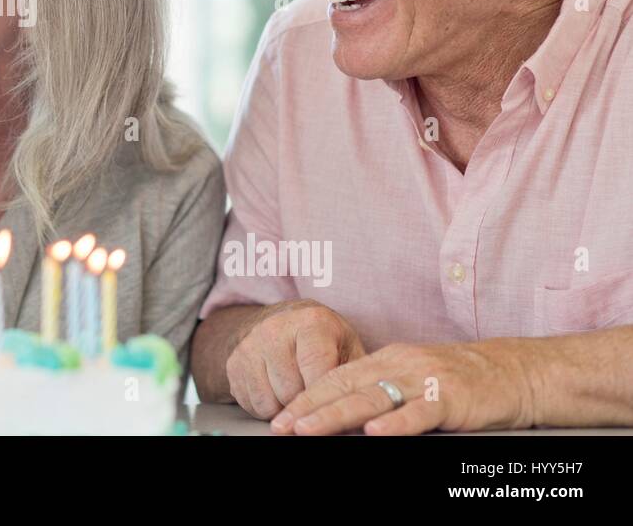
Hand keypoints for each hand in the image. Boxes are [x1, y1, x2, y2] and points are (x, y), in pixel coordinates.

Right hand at [226, 299, 365, 418]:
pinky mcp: (233, 363)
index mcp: (310, 322)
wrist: (282, 322)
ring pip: (270, 402)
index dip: (325, 395)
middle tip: (314, 396)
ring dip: (285, 407)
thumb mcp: (347, 348)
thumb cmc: (322, 340)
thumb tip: (360, 412)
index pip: (316, 366)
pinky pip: (251, 403)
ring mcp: (249, 346)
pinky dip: (267, 407)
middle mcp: (274, 329)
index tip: (332, 412)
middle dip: (306, 402)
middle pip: (292, 391)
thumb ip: (354, 377)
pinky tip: (277, 391)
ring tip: (295, 391)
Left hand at [270, 339, 536, 435]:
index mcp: (384, 360)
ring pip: (372, 398)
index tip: (280, 417)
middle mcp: (398, 365)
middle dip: (309, 408)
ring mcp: (423, 379)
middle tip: (281, 426)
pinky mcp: (450, 397)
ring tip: (308, 429)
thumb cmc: (457, 381)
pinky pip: (419, 412)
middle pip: (345, 387)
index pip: (335, 378)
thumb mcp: (410, 379)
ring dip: (336, 415)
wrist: (512, 372)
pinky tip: (374, 432)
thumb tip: (338, 413)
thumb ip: (378, 391)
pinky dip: (396, 423)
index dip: (305, 398)